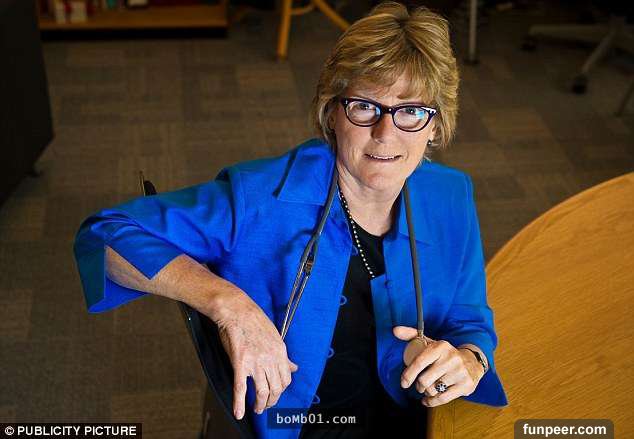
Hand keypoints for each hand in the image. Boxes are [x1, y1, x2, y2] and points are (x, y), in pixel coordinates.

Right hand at [202, 286, 298, 419]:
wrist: (237, 310)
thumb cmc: (254, 321)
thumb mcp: (275, 337)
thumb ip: (284, 356)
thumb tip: (295, 368)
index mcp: (280, 352)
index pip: (286, 379)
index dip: (281, 390)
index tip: (275, 393)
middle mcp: (270, 359)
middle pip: (276, 388)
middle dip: (272, 400)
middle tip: (265, 405)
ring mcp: (255, 362)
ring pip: (261, 391)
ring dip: (260, 404)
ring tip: (257, 409)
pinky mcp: (240, 363)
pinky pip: (241, 388)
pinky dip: (239, 403)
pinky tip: (239, 413)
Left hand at [393, 326, 484, 407]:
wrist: (472, 362)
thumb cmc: (445, 354)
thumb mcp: (431, 342)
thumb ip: (411, 335)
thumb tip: (395, 330)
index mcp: (440, 346)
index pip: (420, 361)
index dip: (408, 374)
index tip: (404, 383)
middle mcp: (451, 358)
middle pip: (424, 380)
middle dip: (419, 386)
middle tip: (420, 385)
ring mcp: (460, 372)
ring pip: (432, 390)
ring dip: (427, 392)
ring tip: (428, 388)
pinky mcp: (466, 385)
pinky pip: (442, 399)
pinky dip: (432, 402)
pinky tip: (428, 400)